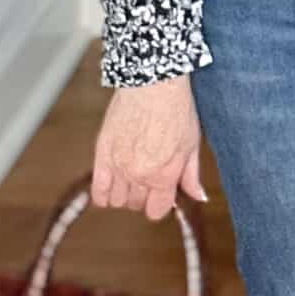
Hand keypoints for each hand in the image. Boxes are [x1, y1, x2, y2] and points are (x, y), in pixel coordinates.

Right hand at [91, 75, 206, 219]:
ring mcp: (118, 165)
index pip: (157, 211)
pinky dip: (103, 193)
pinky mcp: (101, 153)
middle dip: (144, 194)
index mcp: (164, 176)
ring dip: (124, 192)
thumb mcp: (191, 144)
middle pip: (136, 204)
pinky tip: (111, 184)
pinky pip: (97, 189)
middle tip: (149, 175)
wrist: (153, 84)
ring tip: (131, 175)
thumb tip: (197, 197)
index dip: (160, 203)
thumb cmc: (175, 110)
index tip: (162, 193)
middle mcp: (139, 175)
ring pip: (117, 199)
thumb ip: (191, 175)